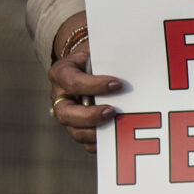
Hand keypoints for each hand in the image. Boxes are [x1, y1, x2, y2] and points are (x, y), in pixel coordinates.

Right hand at [46, 18, 123, 155]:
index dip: (94, 85)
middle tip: (113, 112)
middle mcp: (60, 96)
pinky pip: (85, 142)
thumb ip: (108, 54)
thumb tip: (133, 60)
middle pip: (66, 113)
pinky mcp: (78, 127)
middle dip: (90, 116)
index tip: (118, 84)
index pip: (72, 81)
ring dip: (96, 133)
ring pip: (75, 131)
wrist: (89, 64)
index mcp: (61, 74)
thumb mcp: (99, 49)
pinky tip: (117, 139)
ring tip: (118, 127)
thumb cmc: (97, 56)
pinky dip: (100, 143)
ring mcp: (68, 114)